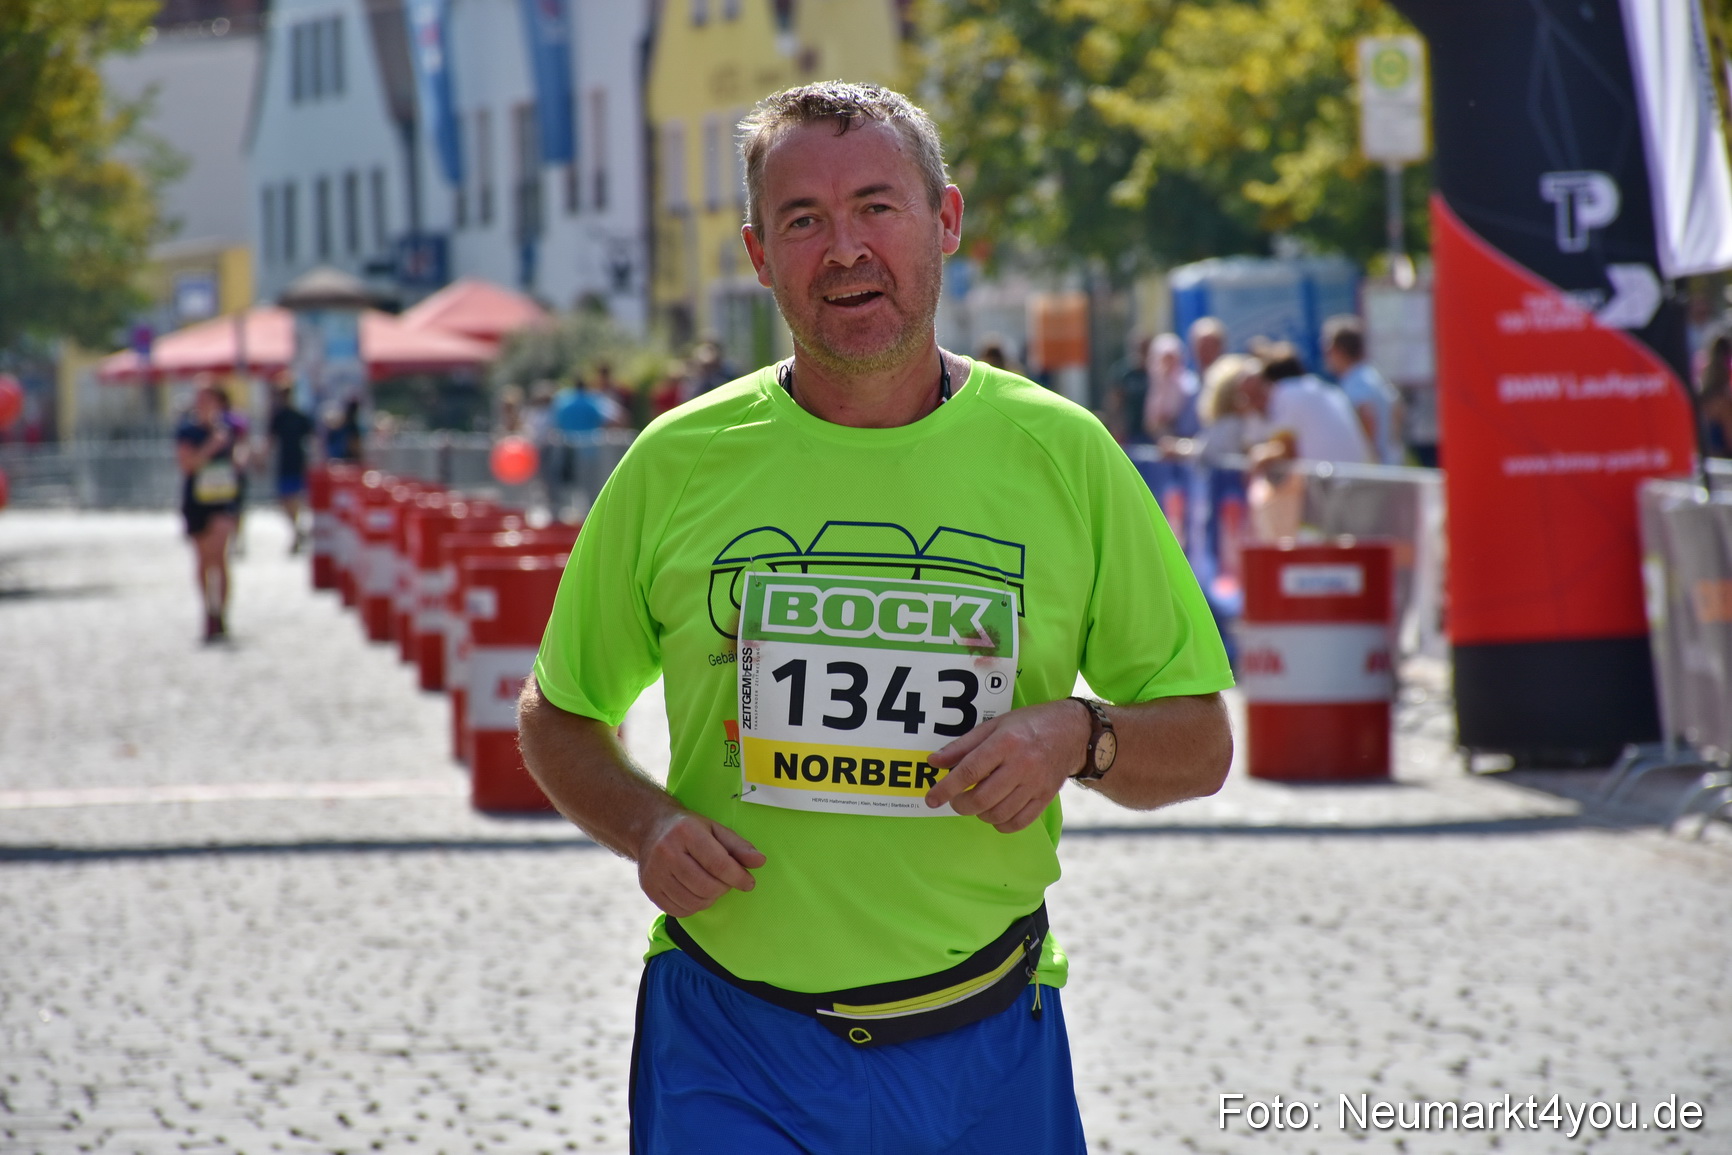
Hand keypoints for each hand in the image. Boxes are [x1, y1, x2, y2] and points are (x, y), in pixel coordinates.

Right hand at [636, 810, 765, 917]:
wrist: (650, 829)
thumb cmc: (689, 830)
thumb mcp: (715, 829)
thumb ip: (739, 846)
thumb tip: (760, 861)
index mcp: (686, 833)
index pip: (718, 863)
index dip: (738, 877)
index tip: (749, 883)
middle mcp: (666, 853)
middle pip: (706, 886)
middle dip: (723, 888)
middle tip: (725, 881)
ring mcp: (655, 873)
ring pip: (694, 902)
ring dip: (710, 898)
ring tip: (711, 885)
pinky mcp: (649, 889)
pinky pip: (679, 911)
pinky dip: (694, 906)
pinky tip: (695, 892)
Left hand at [923, 699, 1089, 832]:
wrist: (1072, 732)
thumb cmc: (1027, 726)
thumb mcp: (993, 726)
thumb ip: (962, 746)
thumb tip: (934, 762)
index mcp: (1005, 743)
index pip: (969, 771)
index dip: (946, 788)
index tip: (931, 799)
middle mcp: (1021, 765)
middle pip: (982, 798)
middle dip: (961, 805)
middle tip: (956, 800)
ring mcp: (1035, 784)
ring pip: (998, 814)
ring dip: (979, 814)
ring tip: (977, 803)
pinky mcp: (1045, 798)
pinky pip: (1018, 822)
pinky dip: (1001, 824)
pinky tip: (995, 813)